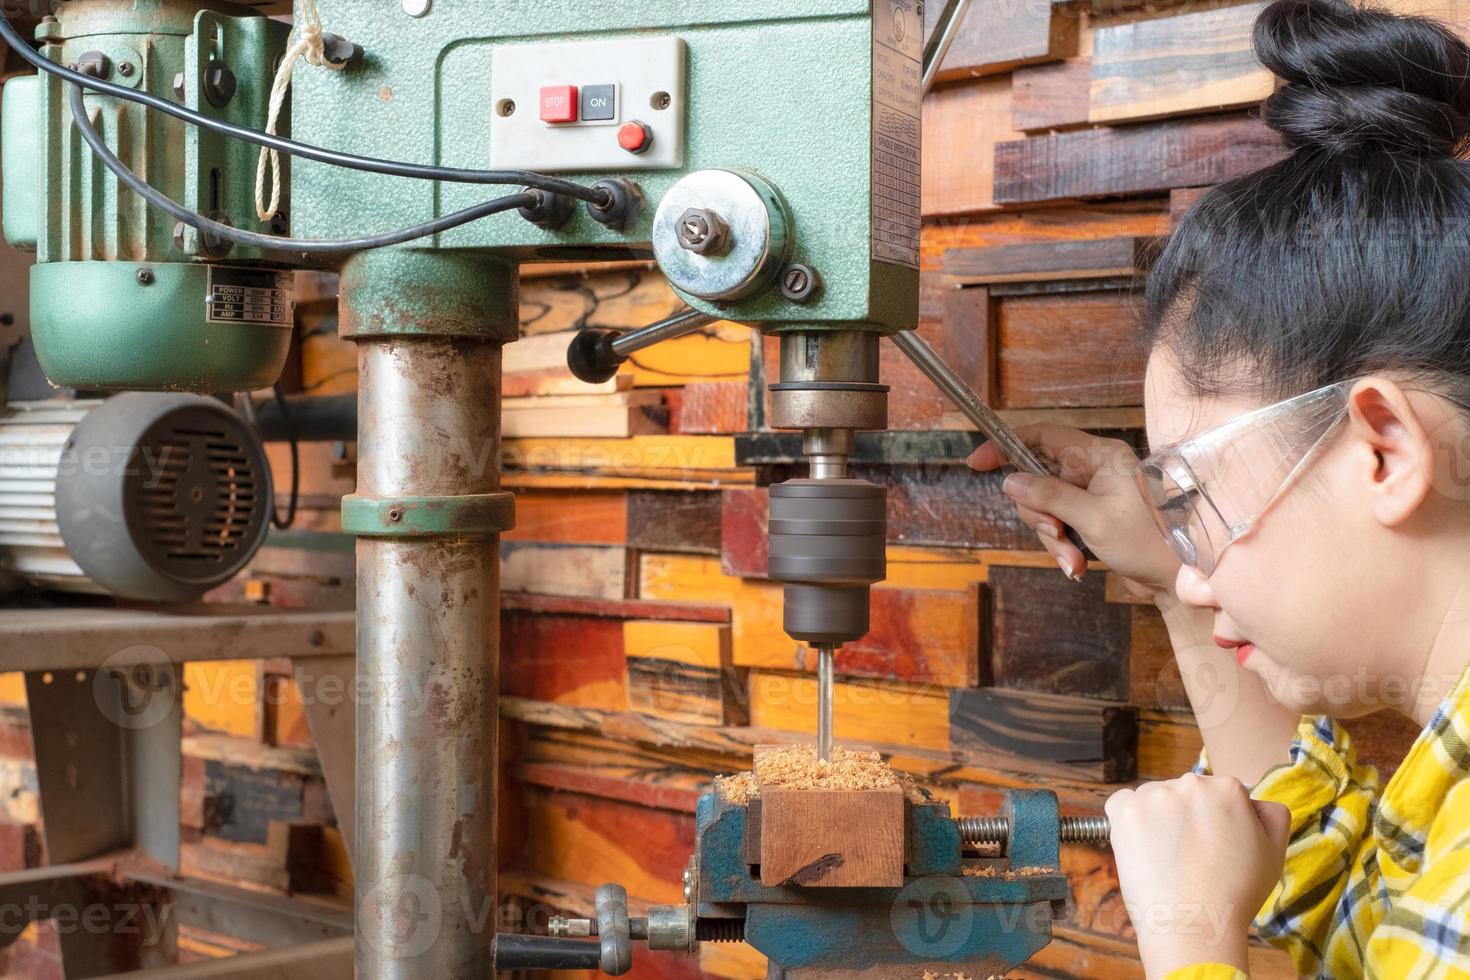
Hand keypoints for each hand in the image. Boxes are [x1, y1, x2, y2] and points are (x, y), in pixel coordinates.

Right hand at [967, 424, 1179, 592]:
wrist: (1178, 577)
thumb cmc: (1149, 541)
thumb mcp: (1093, 518)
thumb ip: (1049, 496)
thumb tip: (1011, 481)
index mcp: (1098, 456)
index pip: (1043, 436)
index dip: (1007, 444)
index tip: (978, 462)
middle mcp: (1093, 469)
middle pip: (1037, 477)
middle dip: (1039, 512)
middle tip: (1056, 533)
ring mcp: (1091, 493)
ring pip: (1045, 506)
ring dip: (1052, 536)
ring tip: (1072, 558)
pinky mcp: (1090, 516)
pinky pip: (1059, 524)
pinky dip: (1062, 546)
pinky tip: (1077, 564)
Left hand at [1106, 774, 1290, 976]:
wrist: (1193, 922)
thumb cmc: (1235, 893)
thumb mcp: (1274, 851)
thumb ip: (1271, 815)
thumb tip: (1255, 801)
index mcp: (1228, 789)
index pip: (1221, 795)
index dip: (1218, 824)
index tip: (1215, 848)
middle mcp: (1190, 783)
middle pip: (1187, 795)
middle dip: (1188, 818)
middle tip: (1193, 856)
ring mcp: (1154, 796)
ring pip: (1155, 799)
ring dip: (1159, 818)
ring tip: (1168, 856)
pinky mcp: (1124, 811)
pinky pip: (1123, 803)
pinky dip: (1129, 820)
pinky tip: (1142, 845)